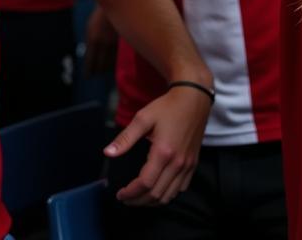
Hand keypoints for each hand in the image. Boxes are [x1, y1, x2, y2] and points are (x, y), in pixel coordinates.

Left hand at [83, 6, 117, 76]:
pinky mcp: (124, 43)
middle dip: (97, 71)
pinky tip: (111, 64)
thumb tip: (89, 58)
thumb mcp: (91, 28)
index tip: (87, 76)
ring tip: (102, 70)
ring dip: (106, 68)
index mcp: (94, 40)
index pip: (90, 62)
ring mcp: (116, 43)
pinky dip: (113, 62)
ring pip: (111, 63)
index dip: (89, 71)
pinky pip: (117, 58)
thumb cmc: (100, 17)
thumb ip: (90, 43)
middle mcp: (105, 44)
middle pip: (101, 66)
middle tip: (94, 73)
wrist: (116, 4)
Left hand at [103, 86, 209, 205]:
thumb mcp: (143, 118)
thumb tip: (108, 152)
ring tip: (139, 197)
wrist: (193, 99)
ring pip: (169, 195)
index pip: (145, 183)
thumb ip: (125, 138)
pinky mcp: (193, 164)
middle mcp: (177, 162)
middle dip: (138, 201)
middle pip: (156, 194)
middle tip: (126, 198)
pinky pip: (181, 188)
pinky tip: (158, 188)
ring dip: (152, 201)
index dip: (130, 193)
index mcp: (163, 152)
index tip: (120, 194)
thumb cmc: (168, 107)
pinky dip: (168, 194)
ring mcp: (187, 165)